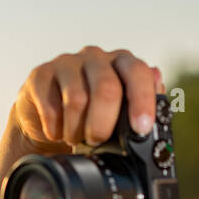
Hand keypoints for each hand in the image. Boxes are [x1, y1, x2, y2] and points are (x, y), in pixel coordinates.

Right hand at [12, 46, 163, 154]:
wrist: (51, 122)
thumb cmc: (93, 117)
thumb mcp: (122, 115)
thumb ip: (144, 101)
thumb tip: (158, 80)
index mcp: (123, 64)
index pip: (138, 72)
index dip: (142, 101)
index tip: (141, 129)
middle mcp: (96, 57)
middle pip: (107, 87)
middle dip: (104, 124)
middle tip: (98, 142)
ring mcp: (67, 63)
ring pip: (76, 100)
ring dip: (77, 130)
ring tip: (76, 140)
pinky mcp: (41, 74)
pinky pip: (50, 105)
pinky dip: (56, 128)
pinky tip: (57, 133)